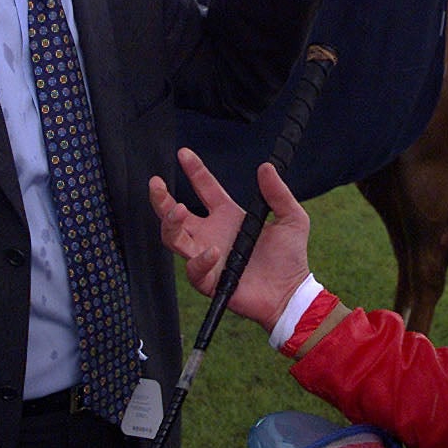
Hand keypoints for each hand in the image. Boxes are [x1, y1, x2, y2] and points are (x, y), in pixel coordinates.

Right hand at [149, 148, 312, 331]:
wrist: (290, 293)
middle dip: (161, 199)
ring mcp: (207, 257)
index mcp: (227, 216)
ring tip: (178, 210)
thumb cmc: (290, 257)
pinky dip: (201, 259)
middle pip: (175, 215)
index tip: (183, 153)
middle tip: (156, 184)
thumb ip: (278, 193)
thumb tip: (266, 167)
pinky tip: (214, 252)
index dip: (194, 170)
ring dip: (170, 224)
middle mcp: (211, 234)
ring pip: (173, 239)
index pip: (205, 187)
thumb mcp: (291, 218)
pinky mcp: (209, 280)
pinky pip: (194, 268)